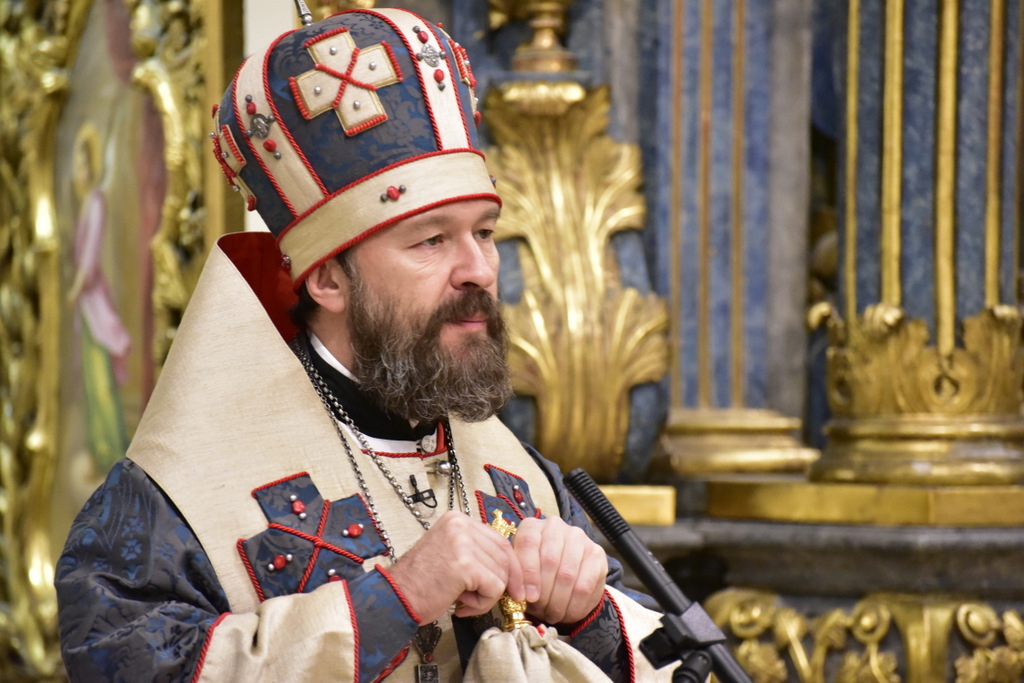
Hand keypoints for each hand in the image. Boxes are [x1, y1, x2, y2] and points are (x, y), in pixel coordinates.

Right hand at [386, 511, 525, 623]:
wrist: (395, 598)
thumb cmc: (421, 584)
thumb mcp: (451, 554)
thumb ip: (476, 552)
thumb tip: (511, 567)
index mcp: (457, 519)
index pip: (500, 540)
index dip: (510, 567)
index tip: (514, 587)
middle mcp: (461, 524)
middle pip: (505, 555)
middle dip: (503, 583)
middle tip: (481, 601)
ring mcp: (463, 542)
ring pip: (502, 573)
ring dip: (487, 596)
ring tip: (464, 601)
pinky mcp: (465, 564)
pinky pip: (494, 587)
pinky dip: (483, 603)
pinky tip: (463, 605)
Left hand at [512, 517, 607, 625]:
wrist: (561, 576)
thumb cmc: (535, 575)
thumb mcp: (520, 573)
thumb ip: (517, 578)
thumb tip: (520, 594)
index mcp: (532, 527)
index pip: (528, 544)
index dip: (527, 574)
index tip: (526, 598)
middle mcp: (555, 527)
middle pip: (549, 560)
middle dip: (543, 593)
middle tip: (541, 611)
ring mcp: (578, 538)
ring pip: (568, 574)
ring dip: (559, 602)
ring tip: (553, 615)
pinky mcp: (597, 554)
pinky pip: (586, 585)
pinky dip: (575, 605)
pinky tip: (568, 614)